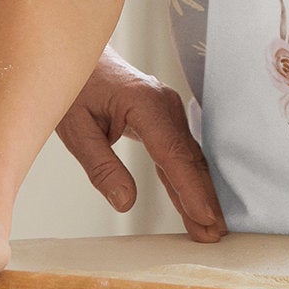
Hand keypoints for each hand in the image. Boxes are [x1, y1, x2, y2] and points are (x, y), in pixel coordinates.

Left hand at [57, 49, 224, 240]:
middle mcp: (164, 104)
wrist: (78, 54)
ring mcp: (168, 109)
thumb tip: (126, 203)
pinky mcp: (164, 117)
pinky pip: (178, 153)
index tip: (204, 217)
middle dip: (204, 198)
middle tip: (215, 235)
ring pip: (188, 158)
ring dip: (200, 193)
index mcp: (144, 103)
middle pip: (189, 158)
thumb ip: (101, 166)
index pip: (172, 153)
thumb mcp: (76, 128)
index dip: (190, 188)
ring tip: (210, 229)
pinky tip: (194, 205)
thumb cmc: (74, 86)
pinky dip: (186, 180)